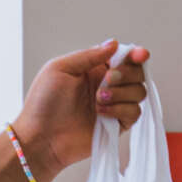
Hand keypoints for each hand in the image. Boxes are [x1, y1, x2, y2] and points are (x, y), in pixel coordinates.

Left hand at [13, 42, 152, 181]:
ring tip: (98, 100)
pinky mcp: (118, 124)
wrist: (42, 137)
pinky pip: (135, 113)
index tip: (139, 55)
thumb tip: (114, 44)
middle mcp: (107, 86)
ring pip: (139, 92)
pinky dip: (120, 110)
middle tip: (108, 80)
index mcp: (94, 69)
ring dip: (121, 93)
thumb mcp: (59, 68)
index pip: (123, 57)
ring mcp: (114, 105)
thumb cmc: (43, 103)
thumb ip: (89, 55)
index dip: (135, 55)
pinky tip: (101, 113)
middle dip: (127, 74)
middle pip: (137, 73)